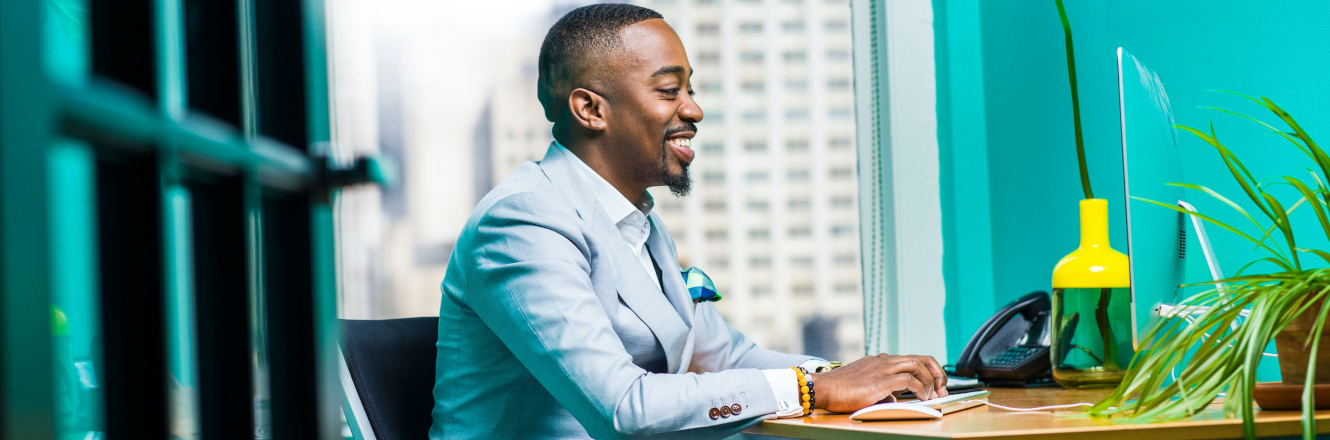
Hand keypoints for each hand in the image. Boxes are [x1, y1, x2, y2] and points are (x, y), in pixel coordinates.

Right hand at [810, 353, 947, 412]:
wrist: (823, 388)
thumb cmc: (839, 390)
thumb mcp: (865, 386)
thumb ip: (882, 388)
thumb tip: (894, 397)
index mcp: (881, 361)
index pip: (912, 359)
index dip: (927, 371)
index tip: (934, 384)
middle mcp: (884, 360)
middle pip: (920, 358)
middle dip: (936, 373)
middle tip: (942, 388)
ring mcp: (883, 368)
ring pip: (917, 365)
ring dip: (930, 380)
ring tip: (934, 394)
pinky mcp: (881, 380)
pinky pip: (909, 381)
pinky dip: (920, 389)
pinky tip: (922, 398)